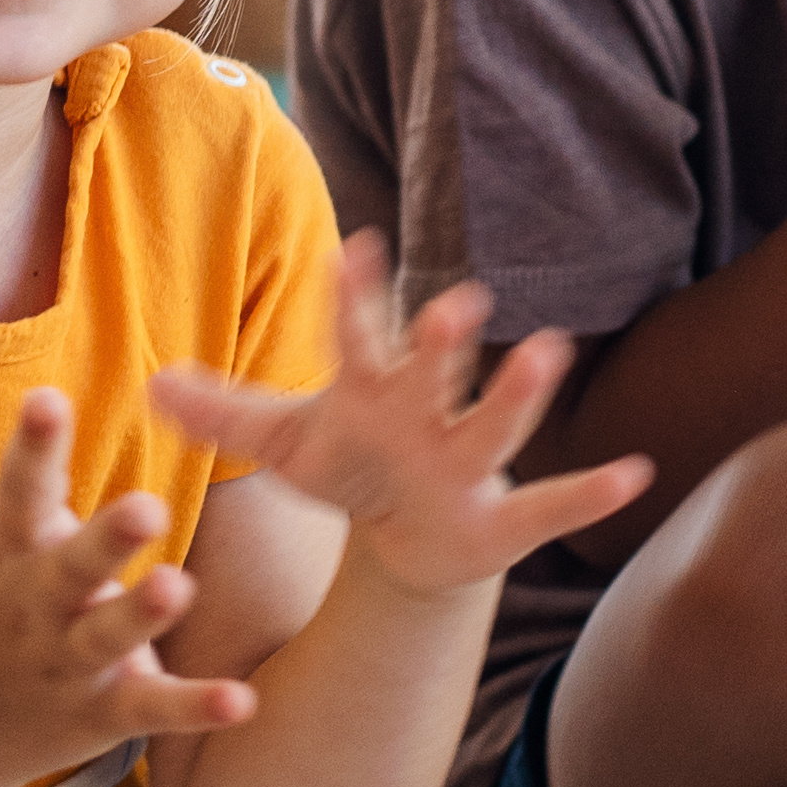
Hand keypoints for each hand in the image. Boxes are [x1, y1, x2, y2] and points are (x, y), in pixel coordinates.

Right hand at [0, 368, 251, 786]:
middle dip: (105, 539)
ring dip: (144, 616)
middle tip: (148, 505)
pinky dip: (194, 708)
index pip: (16, 491)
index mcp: (0, 552)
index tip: (49, 399)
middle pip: (69, 568)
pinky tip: (241, 700)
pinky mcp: (103, 713)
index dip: (33, 447)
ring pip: (109, 637)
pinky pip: (151, 709)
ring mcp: (68, 663)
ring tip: (183, 587)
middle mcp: (33, 606)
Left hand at [148, 235, 652, 601]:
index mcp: (373, 390)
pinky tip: (637, 473)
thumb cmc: (353, 467)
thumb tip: (149, 383)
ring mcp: (470, 462)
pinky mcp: (506, 517)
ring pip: (496, 427)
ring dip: (521, 395)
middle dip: (443, 342)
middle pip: (433, 373)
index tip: (353, 248)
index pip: (357, 336)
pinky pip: (553, 504)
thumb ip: (226, 412)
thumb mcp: (286, 442)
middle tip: (456, 300)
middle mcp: (428, 414)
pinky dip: (592, 493)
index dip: (354, 298)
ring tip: (550, 350)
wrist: (412, 537)